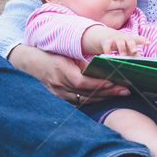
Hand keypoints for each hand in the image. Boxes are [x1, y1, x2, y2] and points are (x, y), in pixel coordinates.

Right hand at [8, 44, 129, 105]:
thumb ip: (81, 62)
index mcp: (61, 69)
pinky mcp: (59, 98)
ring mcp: (58, 93)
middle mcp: (59, 84)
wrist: (31, 63)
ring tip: (119, 93)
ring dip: (103, 98)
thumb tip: (101, 67)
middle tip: (125, 90)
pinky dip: (92, 100)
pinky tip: (105, 98)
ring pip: (84, 100)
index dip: (97, 84)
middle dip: (107, 92)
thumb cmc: (52, 54)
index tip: (112, 82)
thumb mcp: (66, 54)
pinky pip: (78, 102)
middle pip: (86, 93)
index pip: (81, 81)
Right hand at [84, 25, 149, 55]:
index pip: (139, 39)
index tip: (148, 43)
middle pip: (129, 40)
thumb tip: (144, 64)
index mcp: (131, 40)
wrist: (108, 37)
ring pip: (119, 42)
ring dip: (121, 49)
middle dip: (132, 45)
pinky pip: (107, 45)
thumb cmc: (123, 44)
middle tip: (134, 51)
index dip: (144, 40)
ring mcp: (116, 39)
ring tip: (123, 56)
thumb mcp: (129, 49)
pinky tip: (108, 56)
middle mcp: (124, 38)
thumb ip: (136, 55)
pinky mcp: (107, 41)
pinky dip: (108, 51)